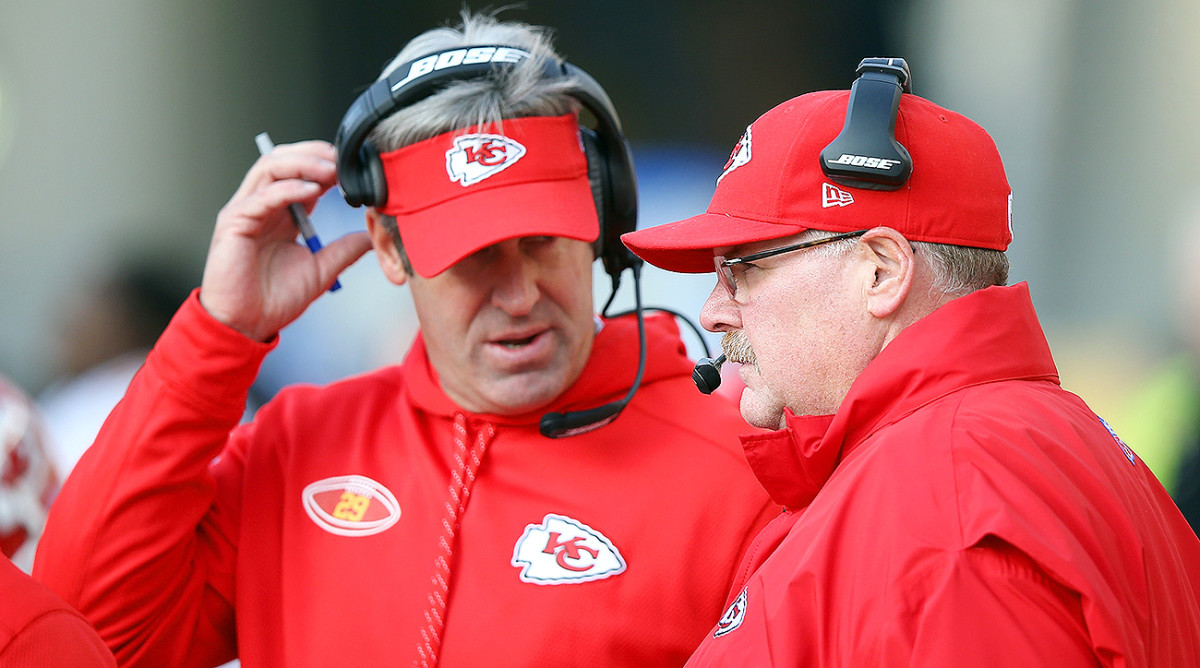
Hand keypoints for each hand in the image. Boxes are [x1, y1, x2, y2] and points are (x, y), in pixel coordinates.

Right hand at [199, 140, 372, 341]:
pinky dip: (287, 188)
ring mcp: (245, 211)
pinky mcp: (233, 223)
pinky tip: (311, 190)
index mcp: (281, 213)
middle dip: (314, 154)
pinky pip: (261, 196)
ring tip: (330, 169)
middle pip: (283, 160)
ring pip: (269, 168)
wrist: (247, 325)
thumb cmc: (273, 299)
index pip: (302, 174)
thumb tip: (370, 236)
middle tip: (342, 158)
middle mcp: (261, 206)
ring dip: (302, 163)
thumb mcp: (322, 270)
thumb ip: (344, 250)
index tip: (353, 167)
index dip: (326, 165)